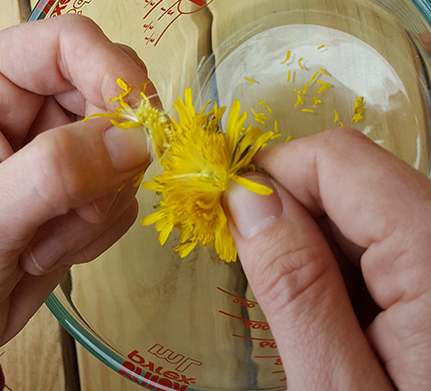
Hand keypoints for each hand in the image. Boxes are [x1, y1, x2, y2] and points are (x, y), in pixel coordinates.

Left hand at [0, 15, 151, 343]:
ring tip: (51, 242)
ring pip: (126, 155)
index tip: (140, 130)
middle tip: (86, 208)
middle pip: (112, 101)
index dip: (113, 75)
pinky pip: (126, 192)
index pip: (70, 45)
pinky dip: (104, 227)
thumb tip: (138, 142)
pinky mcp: (87, 186)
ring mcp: (66, 151)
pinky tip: (62, 248)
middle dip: (111, 162)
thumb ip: (57, 172)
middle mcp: (35, 112)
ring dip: (101, 206)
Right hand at [226, 129, 430, 389]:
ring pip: (357, 204)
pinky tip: (332, 303)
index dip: (275, 174)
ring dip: (311, 237)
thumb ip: (293, 284)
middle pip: (349, 175)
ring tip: (303, 300)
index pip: (337, 158)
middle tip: (260, 267)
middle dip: (288, 207)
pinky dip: (336, 256)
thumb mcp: (335, 384)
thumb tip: (246, 199)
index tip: (234, 214)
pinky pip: (375, 234)